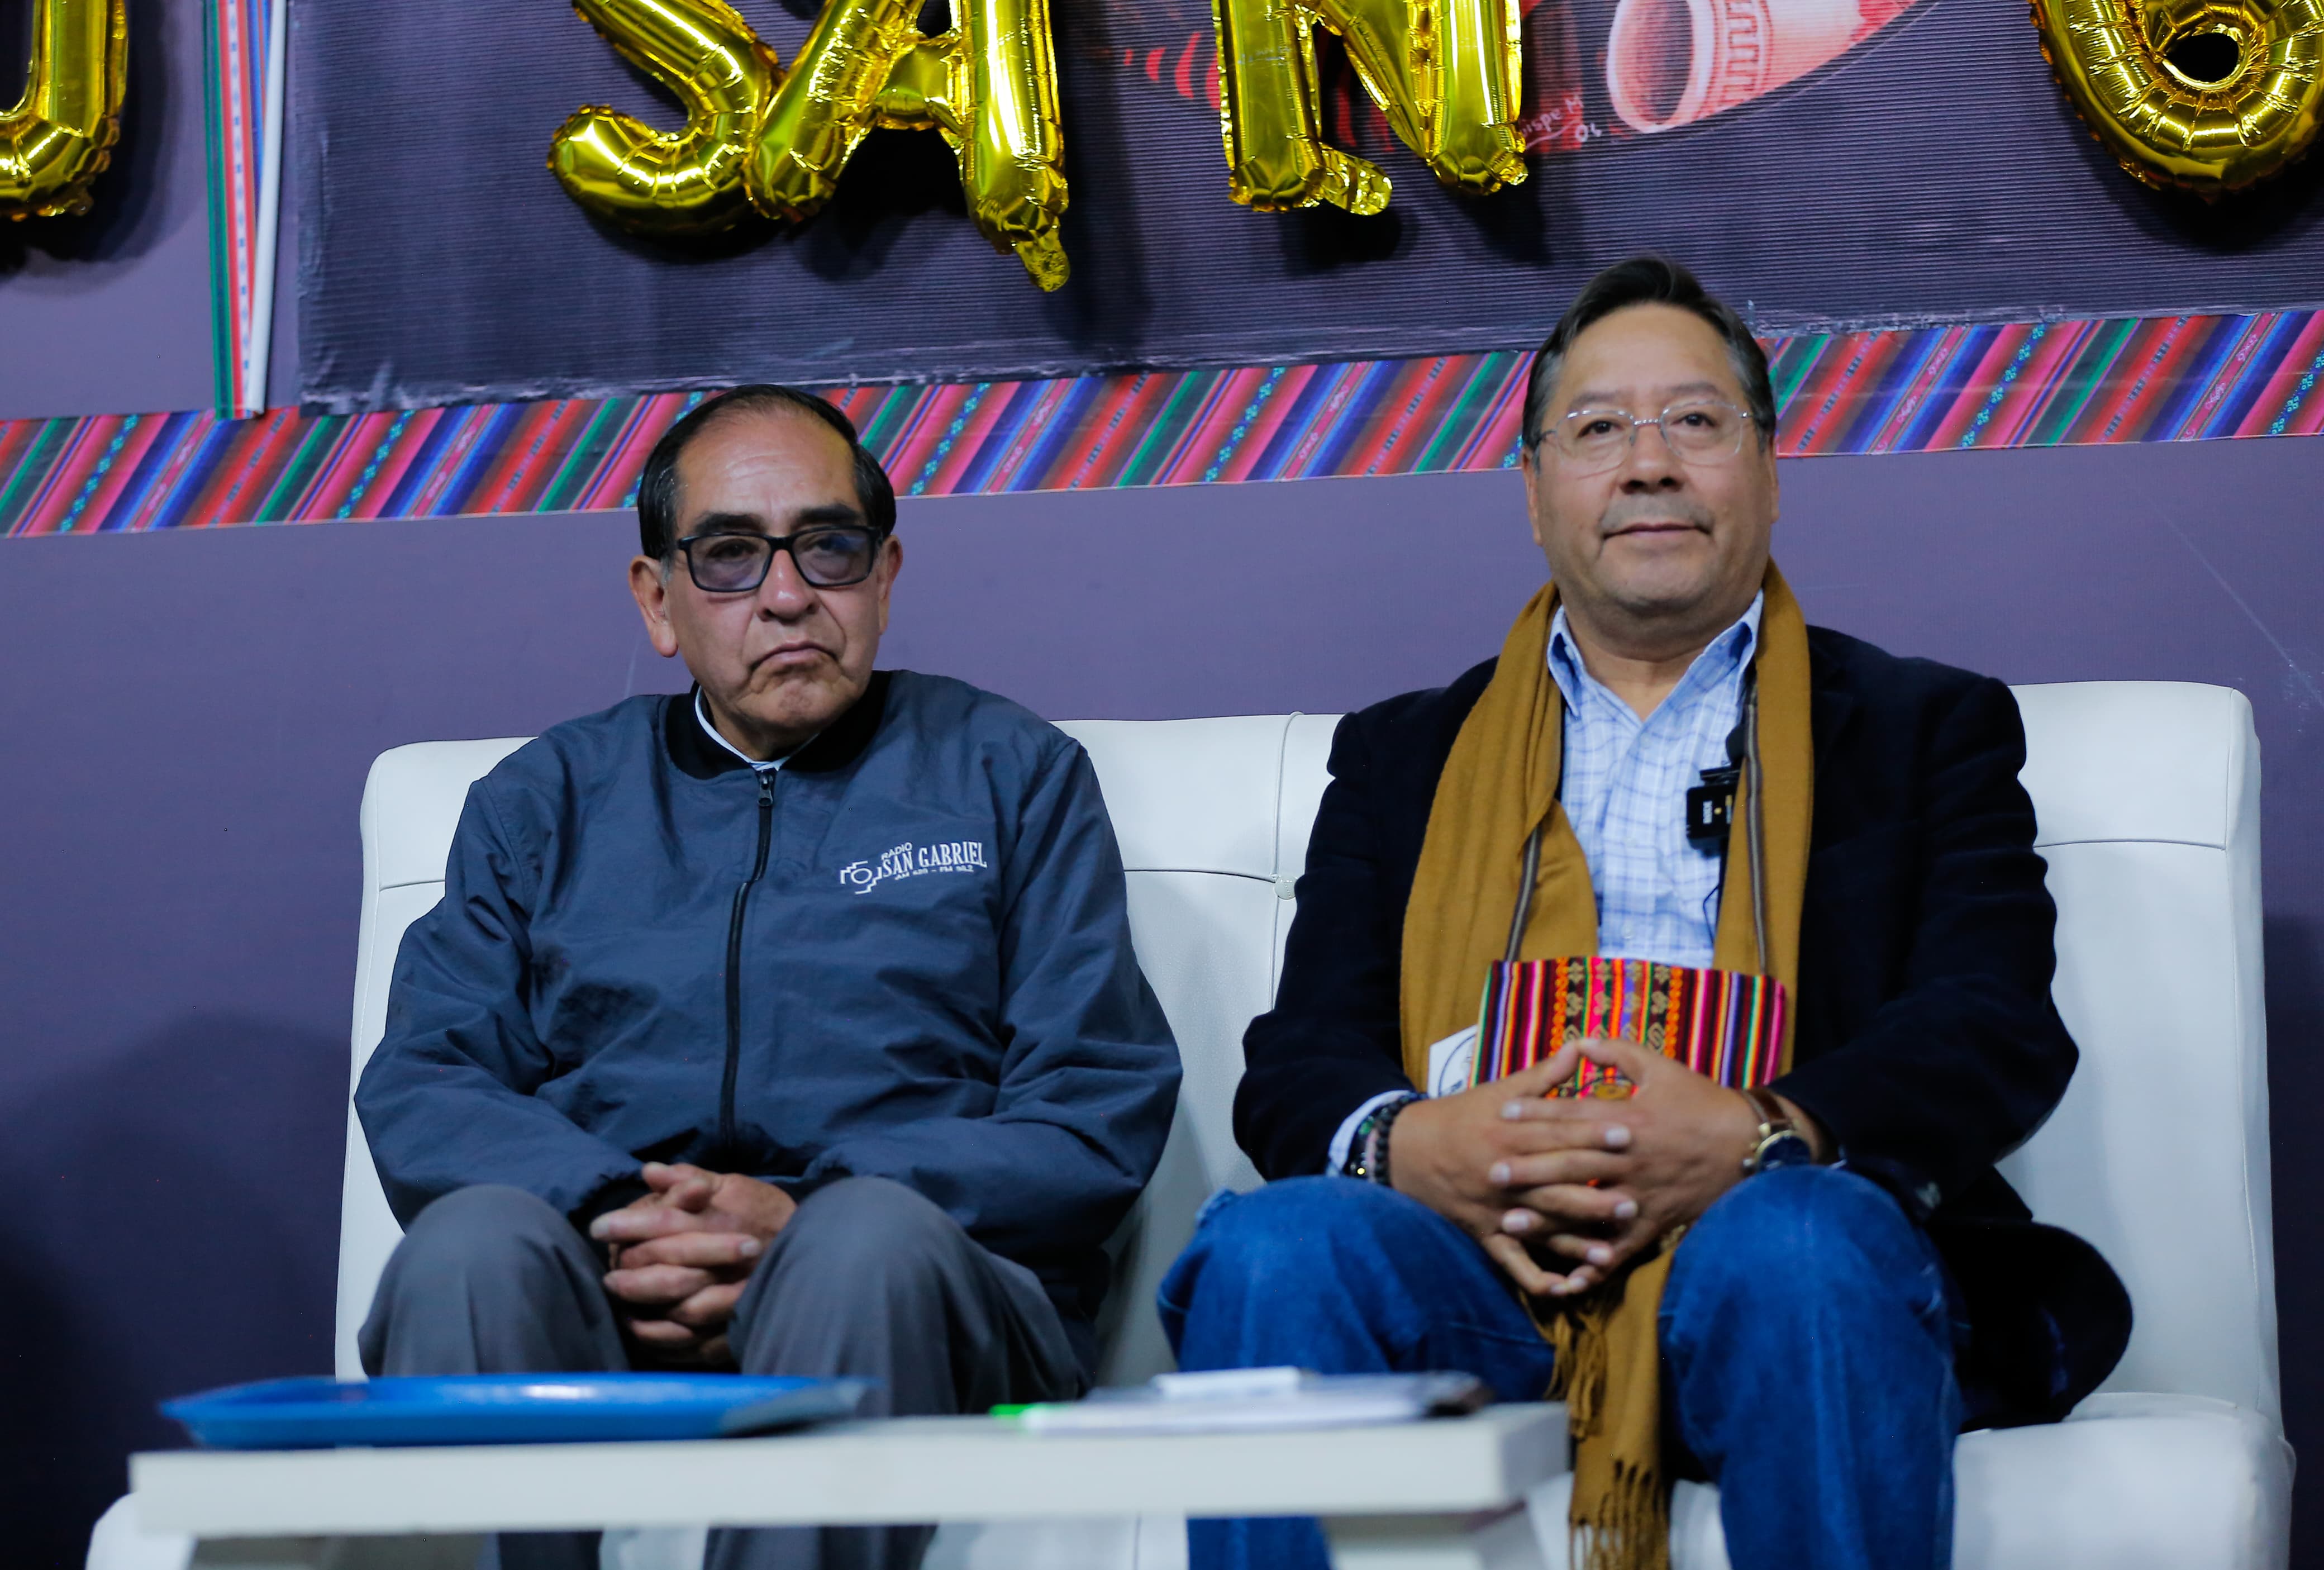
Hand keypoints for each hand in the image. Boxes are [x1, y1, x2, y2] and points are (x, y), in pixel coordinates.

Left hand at [591, 1163, 796, 1363]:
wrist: (812, 1245)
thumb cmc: (763, 1211)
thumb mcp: (731, 1184)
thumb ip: (689, 1178)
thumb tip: (648, 1172)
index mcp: (723, 1220)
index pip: (666, 1223)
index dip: (627, 1225)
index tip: (597, 1227)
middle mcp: (730, 1261)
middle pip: (669, 1274)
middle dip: (631, 1276)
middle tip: (608, 1277)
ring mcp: (737, 1297)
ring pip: (682, 1313)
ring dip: (646, 1311)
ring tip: (623, 1305)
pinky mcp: (740, 1326)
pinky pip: (698, 1342)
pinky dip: (667, 1341)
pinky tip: (646, 1332)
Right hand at [1388, 1055, 1640, 1297]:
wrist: (1407, 1151)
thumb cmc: (1461, 1116)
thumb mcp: (1499, 1092)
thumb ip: (1543, 1076)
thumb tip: (1580, 1047)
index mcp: (1510, 1133)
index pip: (1558, 1134)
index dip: (1593, 1134)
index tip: (1629, 1134)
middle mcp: (1505, 1174)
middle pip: (1555, 1185)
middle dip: (1593, 1194)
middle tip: (1633, 1201)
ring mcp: (1496, 1209)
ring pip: (1540, 1228)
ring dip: (1574, 1243)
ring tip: (1609, 1252)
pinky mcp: (1487, 1234)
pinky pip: (1512, 1262)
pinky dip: (1536, 1279)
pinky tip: (1565, 1290)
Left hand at [1493, 1039, 1780, 1295]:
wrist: (1750, 1145)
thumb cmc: (1701, 1101)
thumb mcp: (1661, 1067)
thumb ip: (1617, 1052)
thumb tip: (1578, 1042)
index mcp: (1628, 1119)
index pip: (1575, 1114)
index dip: (1538, 1111)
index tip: (1503, 1112)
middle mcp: (1630, 1159)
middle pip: (1572, 1163)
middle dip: (1530, 1168)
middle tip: (1492, 1172)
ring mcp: (1641, 1194)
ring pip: (1587, 1208)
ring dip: (1549, 1218)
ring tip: (1511, 1223)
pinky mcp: (1654, 1221)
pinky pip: (1622, 1247)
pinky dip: (1596, 1262)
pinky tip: (1568, 1277)